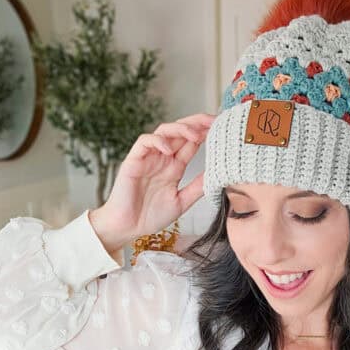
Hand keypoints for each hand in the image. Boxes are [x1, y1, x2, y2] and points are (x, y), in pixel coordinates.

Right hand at [91, 112, 216, 245]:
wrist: (127, 228)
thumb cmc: (150, 216)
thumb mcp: (181, 202)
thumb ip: (197, 187)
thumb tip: (218, 175)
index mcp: (174, 167)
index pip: (192, 142)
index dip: (207, 133)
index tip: (222, 129)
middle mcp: (162, 158)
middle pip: (181, 130)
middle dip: (198, 123)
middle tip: (214, 121)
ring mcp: (148, 157)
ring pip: (164, 131)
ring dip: (181, 129)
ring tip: (195, 134)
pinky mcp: (134, 160)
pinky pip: (145, 142)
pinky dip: (158, 141)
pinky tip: (169, 149)